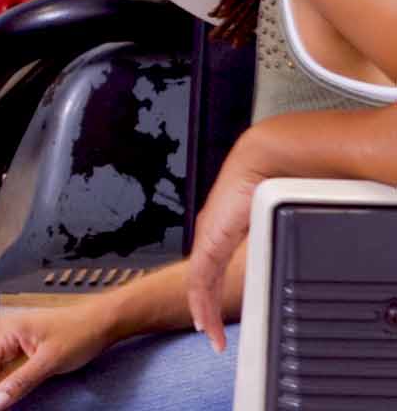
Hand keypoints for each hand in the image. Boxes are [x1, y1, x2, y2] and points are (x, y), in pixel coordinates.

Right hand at [0, 301, 115, 410]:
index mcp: (7, 331)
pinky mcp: (24, 348)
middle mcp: (6, 333)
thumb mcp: (49, 361)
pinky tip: (10, 394)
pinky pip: (6, 368)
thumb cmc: (80, 332)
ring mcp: (14, 340)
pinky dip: (5, 383)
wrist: (101, 323)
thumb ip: (20, 382)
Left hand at [185, 139, 269, 352]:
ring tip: (209, 334)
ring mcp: (209, 236)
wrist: (269, 158)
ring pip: (198, 283)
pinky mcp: (211, 240)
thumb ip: (275, 226)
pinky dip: (201, 301)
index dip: (211, 290)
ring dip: (203, 311)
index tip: (215, 311)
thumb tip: (295, 231)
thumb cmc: (277, 176)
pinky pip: (200, 278)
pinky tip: (203, 317)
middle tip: (211, 334)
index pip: (211, 265)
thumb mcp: (276, 212)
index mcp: (224, 226)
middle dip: (205, 308)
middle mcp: (211, 232)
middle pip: (202, 279)